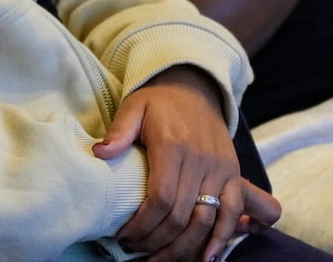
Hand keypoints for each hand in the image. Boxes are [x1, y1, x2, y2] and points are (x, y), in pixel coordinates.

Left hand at [94, 66, 279, 261]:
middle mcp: (201, 160)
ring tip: (162, 260)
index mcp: (173, 146)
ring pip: (208, 219)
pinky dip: (223, 237)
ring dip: (186, 247)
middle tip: (135, 251)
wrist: (194, 87)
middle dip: (157, 241)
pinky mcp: (233, 173)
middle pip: (182, 215)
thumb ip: (119, 132)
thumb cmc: (158, 101)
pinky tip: (207, 258)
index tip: (124, 237)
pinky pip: (233, 211)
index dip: (142, 225)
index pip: (161, 198)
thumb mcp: (133, 106)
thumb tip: (99, 153)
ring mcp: (221, 168)